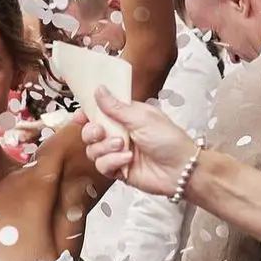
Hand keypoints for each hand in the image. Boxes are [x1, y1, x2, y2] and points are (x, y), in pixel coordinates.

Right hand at [82, 87, 197, 194]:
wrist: (181, 170)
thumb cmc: (169, 140)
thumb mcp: (142, 118)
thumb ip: (116, 107)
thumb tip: (98, 90)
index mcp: (126, 117)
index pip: (100, 112)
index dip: (87, 114)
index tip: (79, 116)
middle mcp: (120, 134)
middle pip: (90, 132)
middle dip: (92, 132)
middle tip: (102, 132)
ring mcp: (118, 153)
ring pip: (93, 150)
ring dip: (105, 148)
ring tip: (123, 147)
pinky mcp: (118, 171)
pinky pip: (102, 166)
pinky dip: (112, 162)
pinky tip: (127, 161)